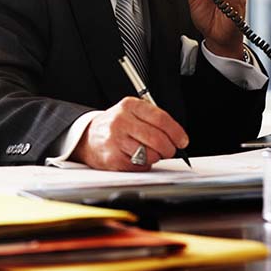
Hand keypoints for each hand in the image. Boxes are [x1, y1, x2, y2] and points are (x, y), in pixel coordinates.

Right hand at [71, 97, 188, 170]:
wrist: (88, 137)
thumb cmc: (115, 126)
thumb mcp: (131, 112)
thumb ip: (153, 120)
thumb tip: (178, 137)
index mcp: (129, 105)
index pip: (161, 118)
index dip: (176, 132)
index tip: (182, 140)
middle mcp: (121, 120)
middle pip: (158, 139)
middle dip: (169, 149)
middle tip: (168, 150)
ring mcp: (115, 139)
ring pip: (150, 154)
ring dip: (155, 157)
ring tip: (146, 152)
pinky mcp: (112, 157)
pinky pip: (140, 165)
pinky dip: (143, 164)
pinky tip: (134, 157)